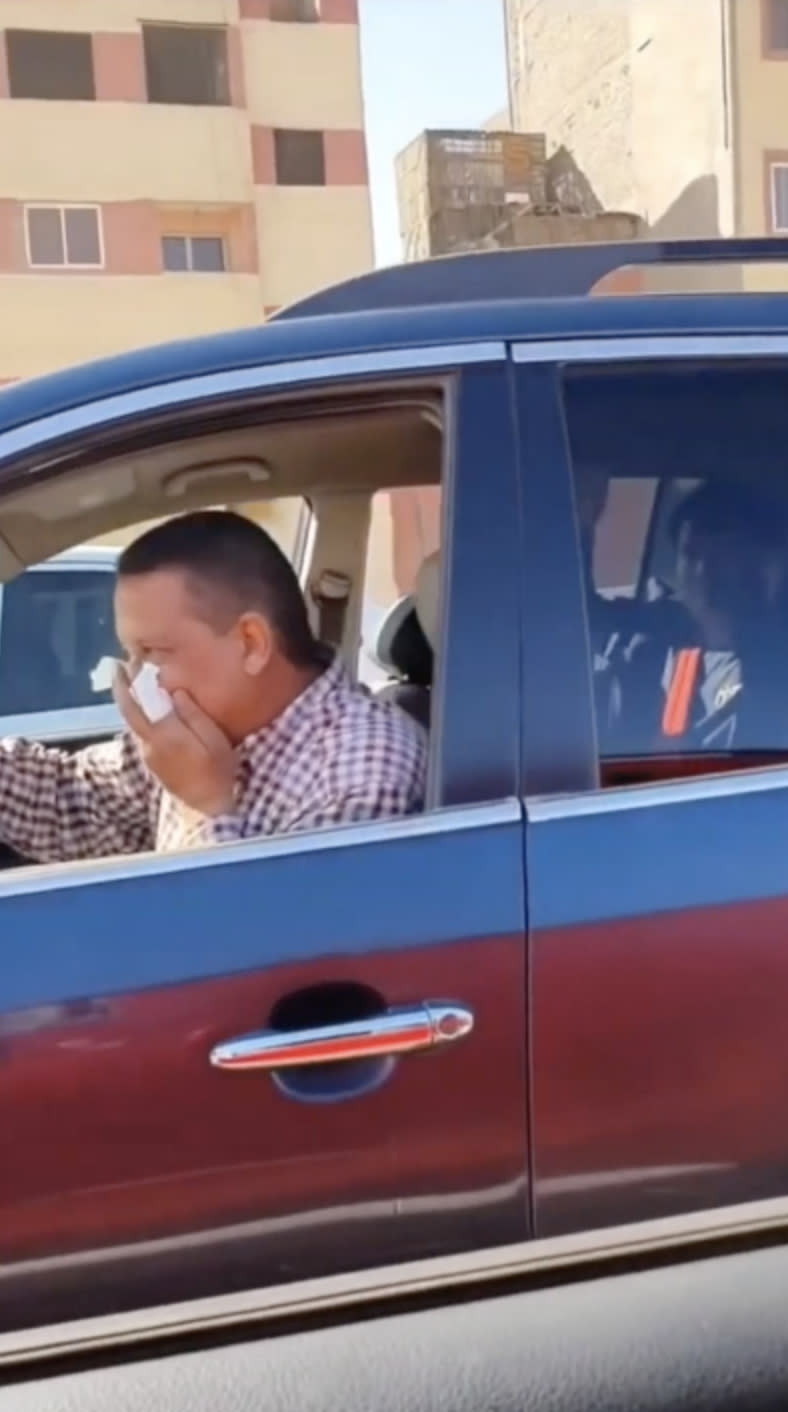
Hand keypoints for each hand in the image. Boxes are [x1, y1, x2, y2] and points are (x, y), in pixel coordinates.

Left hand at [113, 665, 237, 817]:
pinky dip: (138, 715)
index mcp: (164, 734)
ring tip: (130, 681)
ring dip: (129, 700)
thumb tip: (176, 691)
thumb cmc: (217, 770)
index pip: (138, 702)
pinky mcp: (151, 763)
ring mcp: (148, 754)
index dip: (131, 680)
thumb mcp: (213, 740)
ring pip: (132, 722)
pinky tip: (146, 708)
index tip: (129, 660)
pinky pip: (140, 732)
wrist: (208, 806)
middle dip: (121, 687)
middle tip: (118, 666)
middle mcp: (149, 743)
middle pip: (127, 711)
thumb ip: (193, 715)